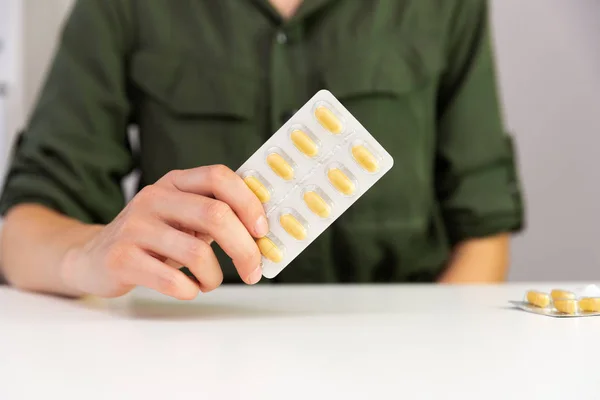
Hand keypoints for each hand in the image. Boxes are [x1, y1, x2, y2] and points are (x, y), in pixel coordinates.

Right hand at [59, 165, 268, 298]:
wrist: (94, 256)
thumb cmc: (153, 237)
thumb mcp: (182, 215)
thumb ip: (216, 214)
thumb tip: (264, 231)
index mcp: (175, 182)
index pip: (219, 177)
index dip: (248, 202)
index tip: (263, 232)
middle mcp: (154, 198)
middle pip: (215, 215)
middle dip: (244, 248)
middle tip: (253, 270)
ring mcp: (135, 226)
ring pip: (196, 252)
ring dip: (214, 276)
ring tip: (209, 282)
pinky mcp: (121, 257)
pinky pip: (170, 279)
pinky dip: (189, 290)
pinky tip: (188, 289)